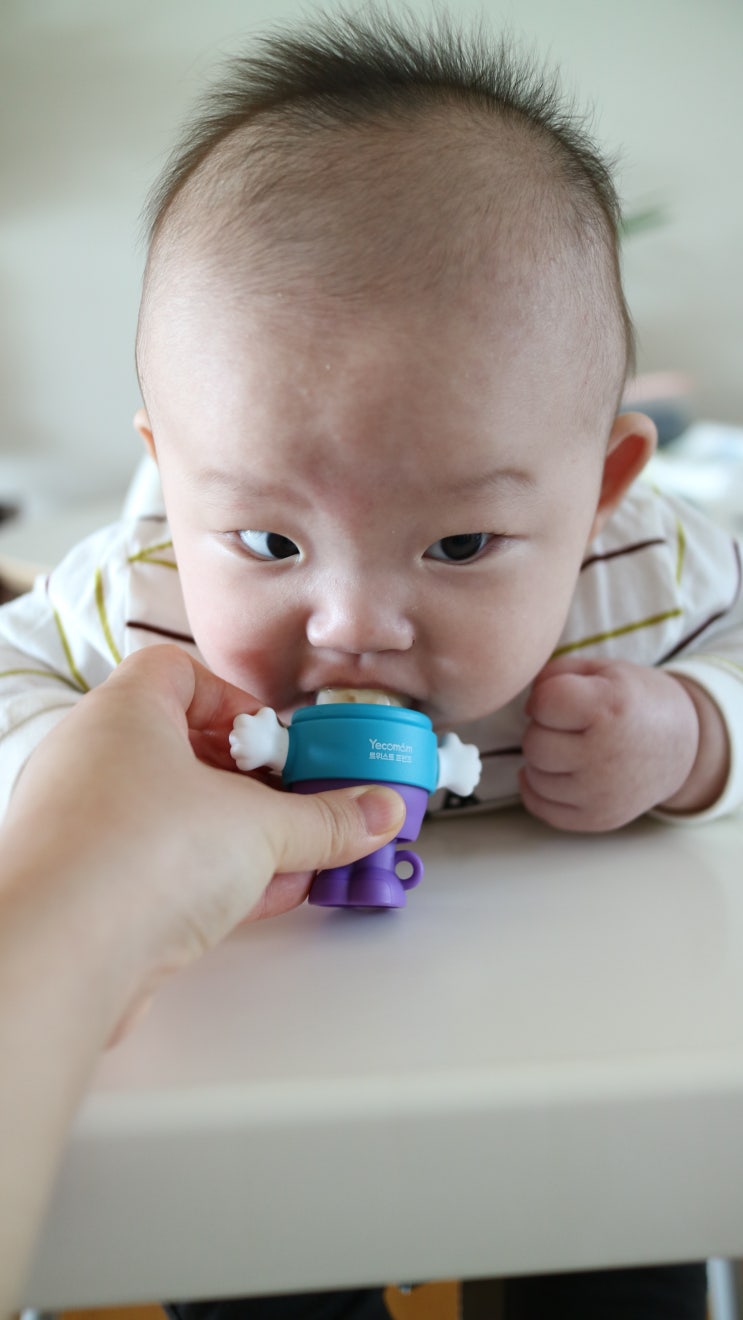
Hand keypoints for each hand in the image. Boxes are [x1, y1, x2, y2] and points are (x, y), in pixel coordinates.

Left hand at [4, 645, 405, 1030]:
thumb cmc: (134, 857)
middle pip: (185, 750)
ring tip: (301, 857)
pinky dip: (215, 878)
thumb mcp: (260, 827)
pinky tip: (269, 896)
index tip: (281, 744)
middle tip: (304, 803)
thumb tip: (376, 809)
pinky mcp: (90, 892)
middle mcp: (92, 762)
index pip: (179, 672)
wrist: (58, 958)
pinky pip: (162, 870)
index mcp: (123, 714)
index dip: (237, 703)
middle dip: (254, 782)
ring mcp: (86, 829)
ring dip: (243, 837)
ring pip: (176, 817)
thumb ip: (327, 819)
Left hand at [519, 657, 719, 831]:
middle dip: (542, 730)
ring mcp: (602, 793)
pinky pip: (542, 808)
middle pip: (534, 744)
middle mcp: (606, 754)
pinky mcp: (598, 819)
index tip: (561, 699)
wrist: (684, 747)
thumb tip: (526, 707)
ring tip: (565, 748)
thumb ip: (556, 674)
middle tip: (565, 727)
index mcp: (610, 707)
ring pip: (534, 777)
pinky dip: (538, 788)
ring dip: (541, 760)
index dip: (546, 697)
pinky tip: (553, 772)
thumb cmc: (636, 702)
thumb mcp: (604, 670)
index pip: (545, 702)